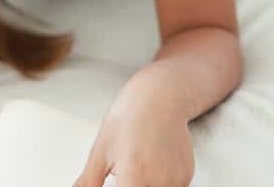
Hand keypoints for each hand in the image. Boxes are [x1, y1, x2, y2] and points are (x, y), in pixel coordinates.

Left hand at [72, 93, 194, 186]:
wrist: (159, 96)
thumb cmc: (127, 118)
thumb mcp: (100, 150)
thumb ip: (88, 182)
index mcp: (134, 175)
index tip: (114, 183)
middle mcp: (159, 181)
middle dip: (129, 185)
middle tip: (122, 172)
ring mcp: (176, 179)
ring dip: (143, 185)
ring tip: (135, 164)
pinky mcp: (186, 175)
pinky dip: (157, 183)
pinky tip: (149, 164)